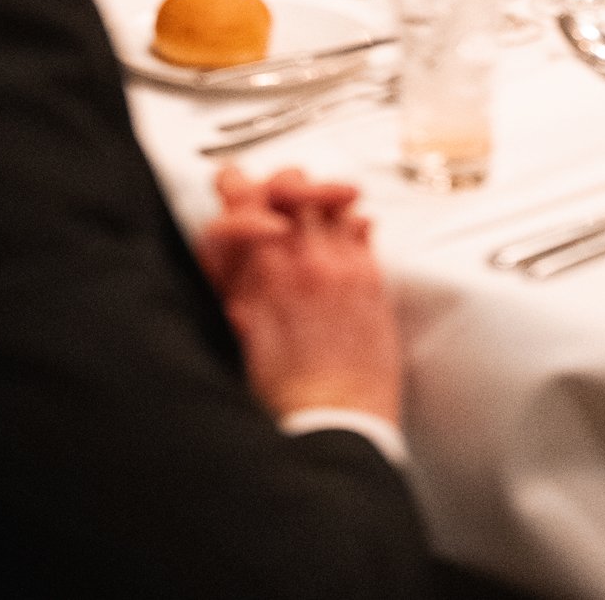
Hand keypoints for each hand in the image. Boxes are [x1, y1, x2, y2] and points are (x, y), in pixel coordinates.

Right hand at [197, 166, 402, 425]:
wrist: (335, 421)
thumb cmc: (287, 391)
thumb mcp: (240, 331)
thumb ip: (236, 279)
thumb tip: (232, 245)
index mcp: (262, 273)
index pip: (243, 197)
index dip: (236, 184)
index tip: (238, 187)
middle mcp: (303, 259)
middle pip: (291, 183)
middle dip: (282, 185)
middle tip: (280, 200)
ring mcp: (342, 263)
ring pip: (329, 196)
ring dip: (317, 200)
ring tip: (312, 216)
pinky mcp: (372, 276)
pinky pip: (361, 224)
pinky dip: (348, 222)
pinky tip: (340, 239)